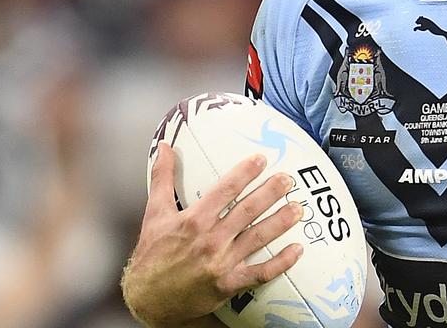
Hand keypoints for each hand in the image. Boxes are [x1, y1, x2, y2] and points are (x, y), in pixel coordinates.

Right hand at [122, 142, 304, 326]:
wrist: (148, 299)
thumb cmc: (152, 255)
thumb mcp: (154, 214)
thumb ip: (162, 178)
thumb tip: (164, 147)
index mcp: (193, 221)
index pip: (224, 190)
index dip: (245, 173)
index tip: (261, 160)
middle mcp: (209, 240)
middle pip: (246, 211)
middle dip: (270, 193)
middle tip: (287, 179)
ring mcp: (221, 263)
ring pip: (257, 238)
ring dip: (280, 222)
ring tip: (298, 208)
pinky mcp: (228, 284)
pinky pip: (260, 273)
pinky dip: (280, 263)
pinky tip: (297, 250)